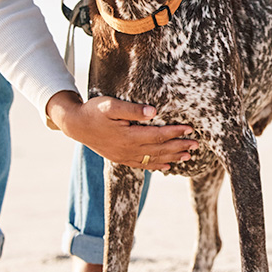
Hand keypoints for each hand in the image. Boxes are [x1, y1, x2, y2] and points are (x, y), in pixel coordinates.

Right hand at [46, 91, 197, 170]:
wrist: (75, 125)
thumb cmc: (93, 111)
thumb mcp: (110, 105)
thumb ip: (131, 109)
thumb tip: (153, 112)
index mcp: (128, 136)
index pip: (157, 135)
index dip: (175, 133)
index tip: (190, 129)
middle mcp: (127, 149)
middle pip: (159, 150)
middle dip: (179, 147)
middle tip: (196, 145)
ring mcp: (124, 156)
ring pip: (153, 159)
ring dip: (172, 158)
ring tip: (188, 156)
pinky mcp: (120, 158)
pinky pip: (142, 165)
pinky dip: (156, 166)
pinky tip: (166, 167)